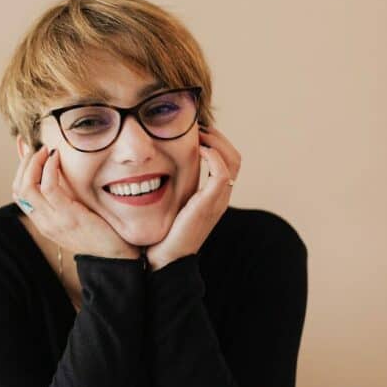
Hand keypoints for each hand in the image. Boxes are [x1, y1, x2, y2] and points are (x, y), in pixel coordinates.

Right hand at [12, 145, 139, 259]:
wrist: (117, 255)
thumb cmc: (102, 231)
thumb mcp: (77, 212)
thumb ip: (66, 196)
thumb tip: (59, 171)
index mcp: (44, 222)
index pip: (19, 193)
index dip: (20, 169)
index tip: (29, 150)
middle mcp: (44, 222)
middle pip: (18, 189)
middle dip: (24, 163)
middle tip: (38, 147)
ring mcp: (53, 221)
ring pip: (27, 187)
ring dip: (34, 162)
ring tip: (47, 150)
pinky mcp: (68, 216)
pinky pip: (49, 187)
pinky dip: (49, 168)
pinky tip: (57, 157)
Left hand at [145, 124, 241, 270]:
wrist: (164, 260)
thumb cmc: (161, 235)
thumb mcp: (168, 205)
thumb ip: (170, 188)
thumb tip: (151, 167)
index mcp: (212, 197)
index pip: (227, 160)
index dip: (214, 142)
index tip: (193, 130)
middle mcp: (220, 197)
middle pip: (235, 156)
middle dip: (217, 136)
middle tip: (196, 126)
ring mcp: (217, 201)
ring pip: (233, 159)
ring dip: (217, 141)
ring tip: (198, 132)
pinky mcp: (210, 204)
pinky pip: (222, 172)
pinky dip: (213, 155)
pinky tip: (197, 148)